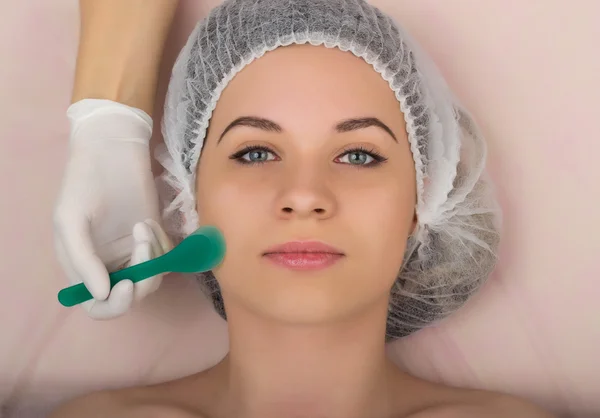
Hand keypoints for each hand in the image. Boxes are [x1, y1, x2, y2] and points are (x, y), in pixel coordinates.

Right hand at [53, 99, 169, 318]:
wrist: (113, 151)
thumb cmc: (84, 183)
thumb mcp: (71, 220)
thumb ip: (84, 260)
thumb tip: (101, 294)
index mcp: (83, 267)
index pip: (98, 305)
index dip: (114, 305)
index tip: (127, 286)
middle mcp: (109, 265)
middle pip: (131, 296)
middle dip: (141, 281)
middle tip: (143, 247)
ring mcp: (133, 252)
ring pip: (152, 278)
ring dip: (151, 257)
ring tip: (142, 225)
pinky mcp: (154, 237)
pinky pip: (165, 257)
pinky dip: (161, 244)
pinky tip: (148, 222)